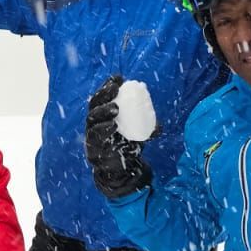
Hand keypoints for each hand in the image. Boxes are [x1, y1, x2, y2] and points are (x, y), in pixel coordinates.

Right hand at [85, 75, 152, 198]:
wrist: (121, 171)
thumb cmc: (127, 146)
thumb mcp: (138, 133)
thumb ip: (146, 128)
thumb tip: (159, 126)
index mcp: (102, 116)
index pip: (101, 97)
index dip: (107, 86)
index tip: (118, 78)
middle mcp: (93, 125)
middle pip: (94, 106)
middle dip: (103, 96)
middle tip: (115, 91)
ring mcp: (92, 137)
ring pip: (93, 122)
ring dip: (103, 113)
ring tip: (115, 109)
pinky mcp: (93, 150)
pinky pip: (96, 139)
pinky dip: (104, 132)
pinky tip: (113, 127)